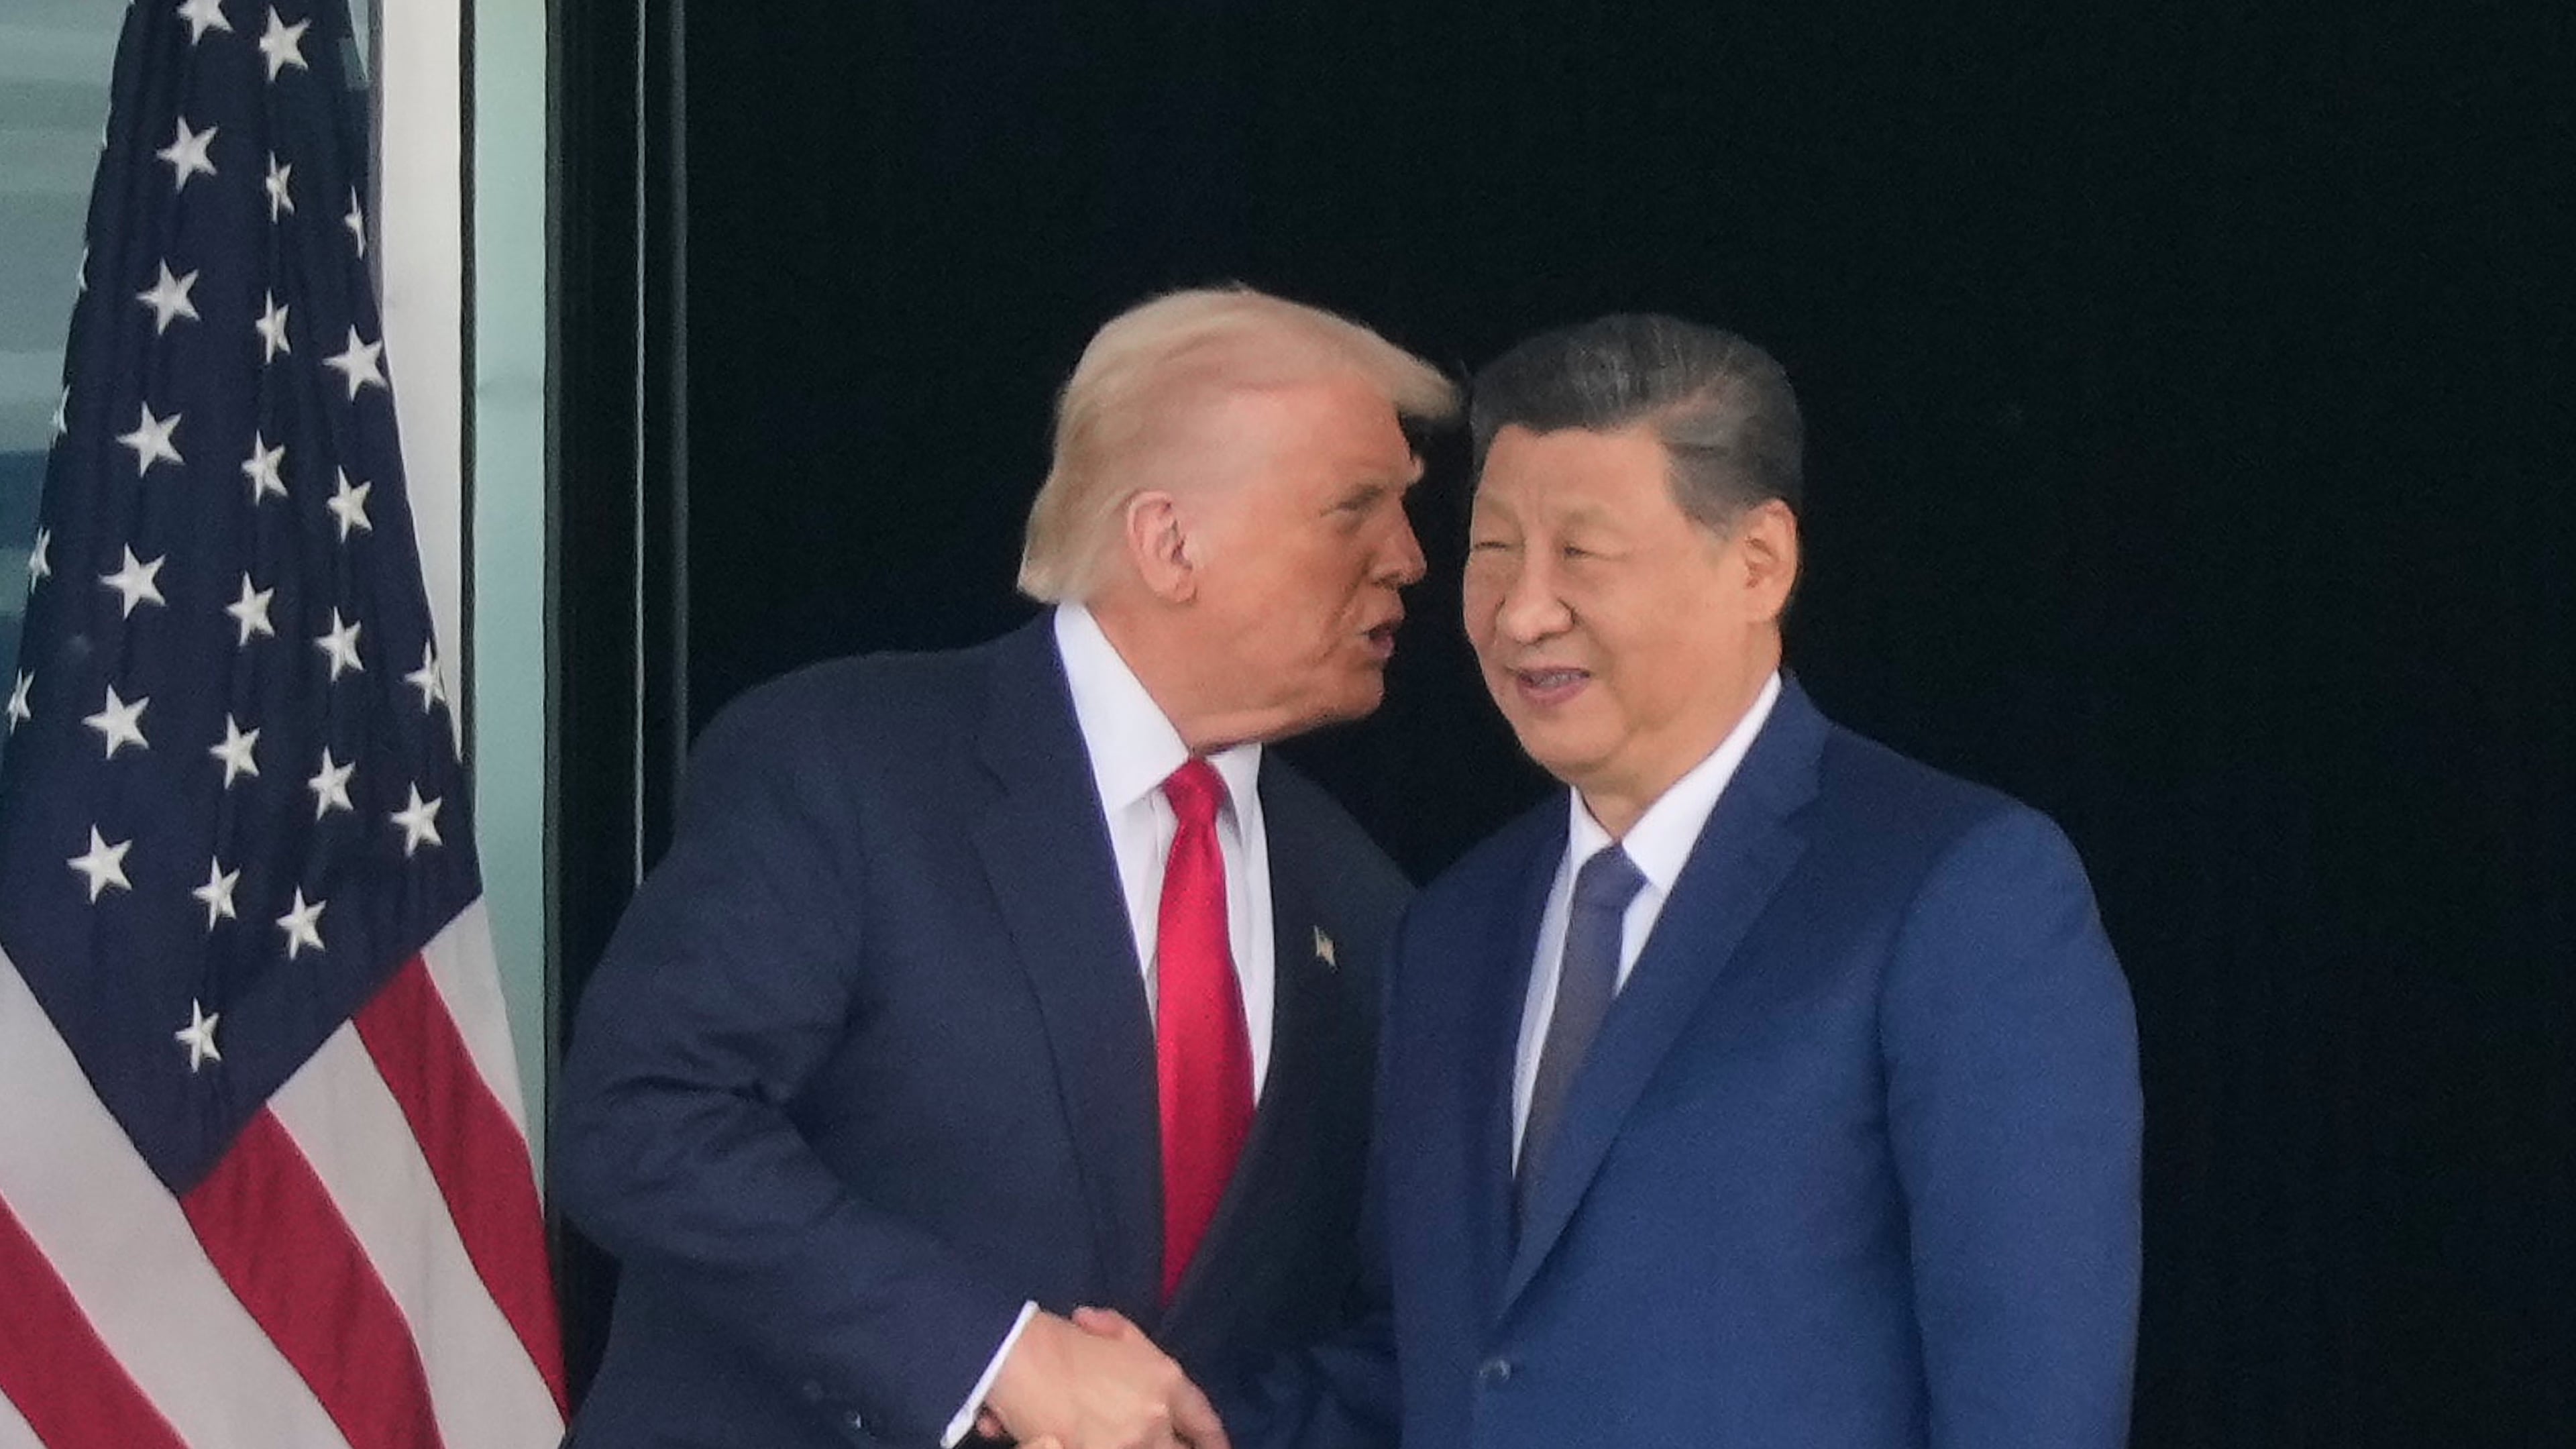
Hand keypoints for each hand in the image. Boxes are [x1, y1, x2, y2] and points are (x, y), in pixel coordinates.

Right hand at [981, 1309, 1229, 1448]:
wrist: (1016, 1355)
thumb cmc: (1061, 1341)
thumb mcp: (1113, 1331)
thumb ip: (1136, 1346)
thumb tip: (1141, 1364)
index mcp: (1165, 1381)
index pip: (1203, 1420)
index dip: (1213, 1440)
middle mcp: (1155, 1416)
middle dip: (1175, 1448)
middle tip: (1164, 1444)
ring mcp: (1129, 1442)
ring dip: (1135, 1445)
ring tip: (1120, 1437)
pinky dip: (1100, 1447)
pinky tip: (1081, 1441)